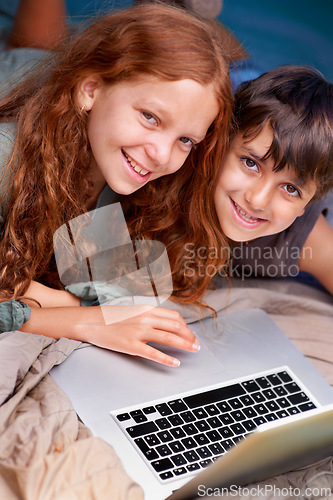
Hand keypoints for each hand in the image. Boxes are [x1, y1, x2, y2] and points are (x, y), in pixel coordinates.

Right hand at [78, 305, 199, 366]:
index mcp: (147, 309)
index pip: (174, 317)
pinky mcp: (132, 345)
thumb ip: (148, 315)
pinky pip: (154, 353)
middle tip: (196, 345)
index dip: (186, 327)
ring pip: (169, 338)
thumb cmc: (110, 317)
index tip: (191, 334)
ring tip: (193, 351)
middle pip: (176, 327)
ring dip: (185, 345)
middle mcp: (146, 318)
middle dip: (190, 336)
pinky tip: (175, 363)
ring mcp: (139, 332)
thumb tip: (164, 323)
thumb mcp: (133, 310)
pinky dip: (167, 359)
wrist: (90, 321)